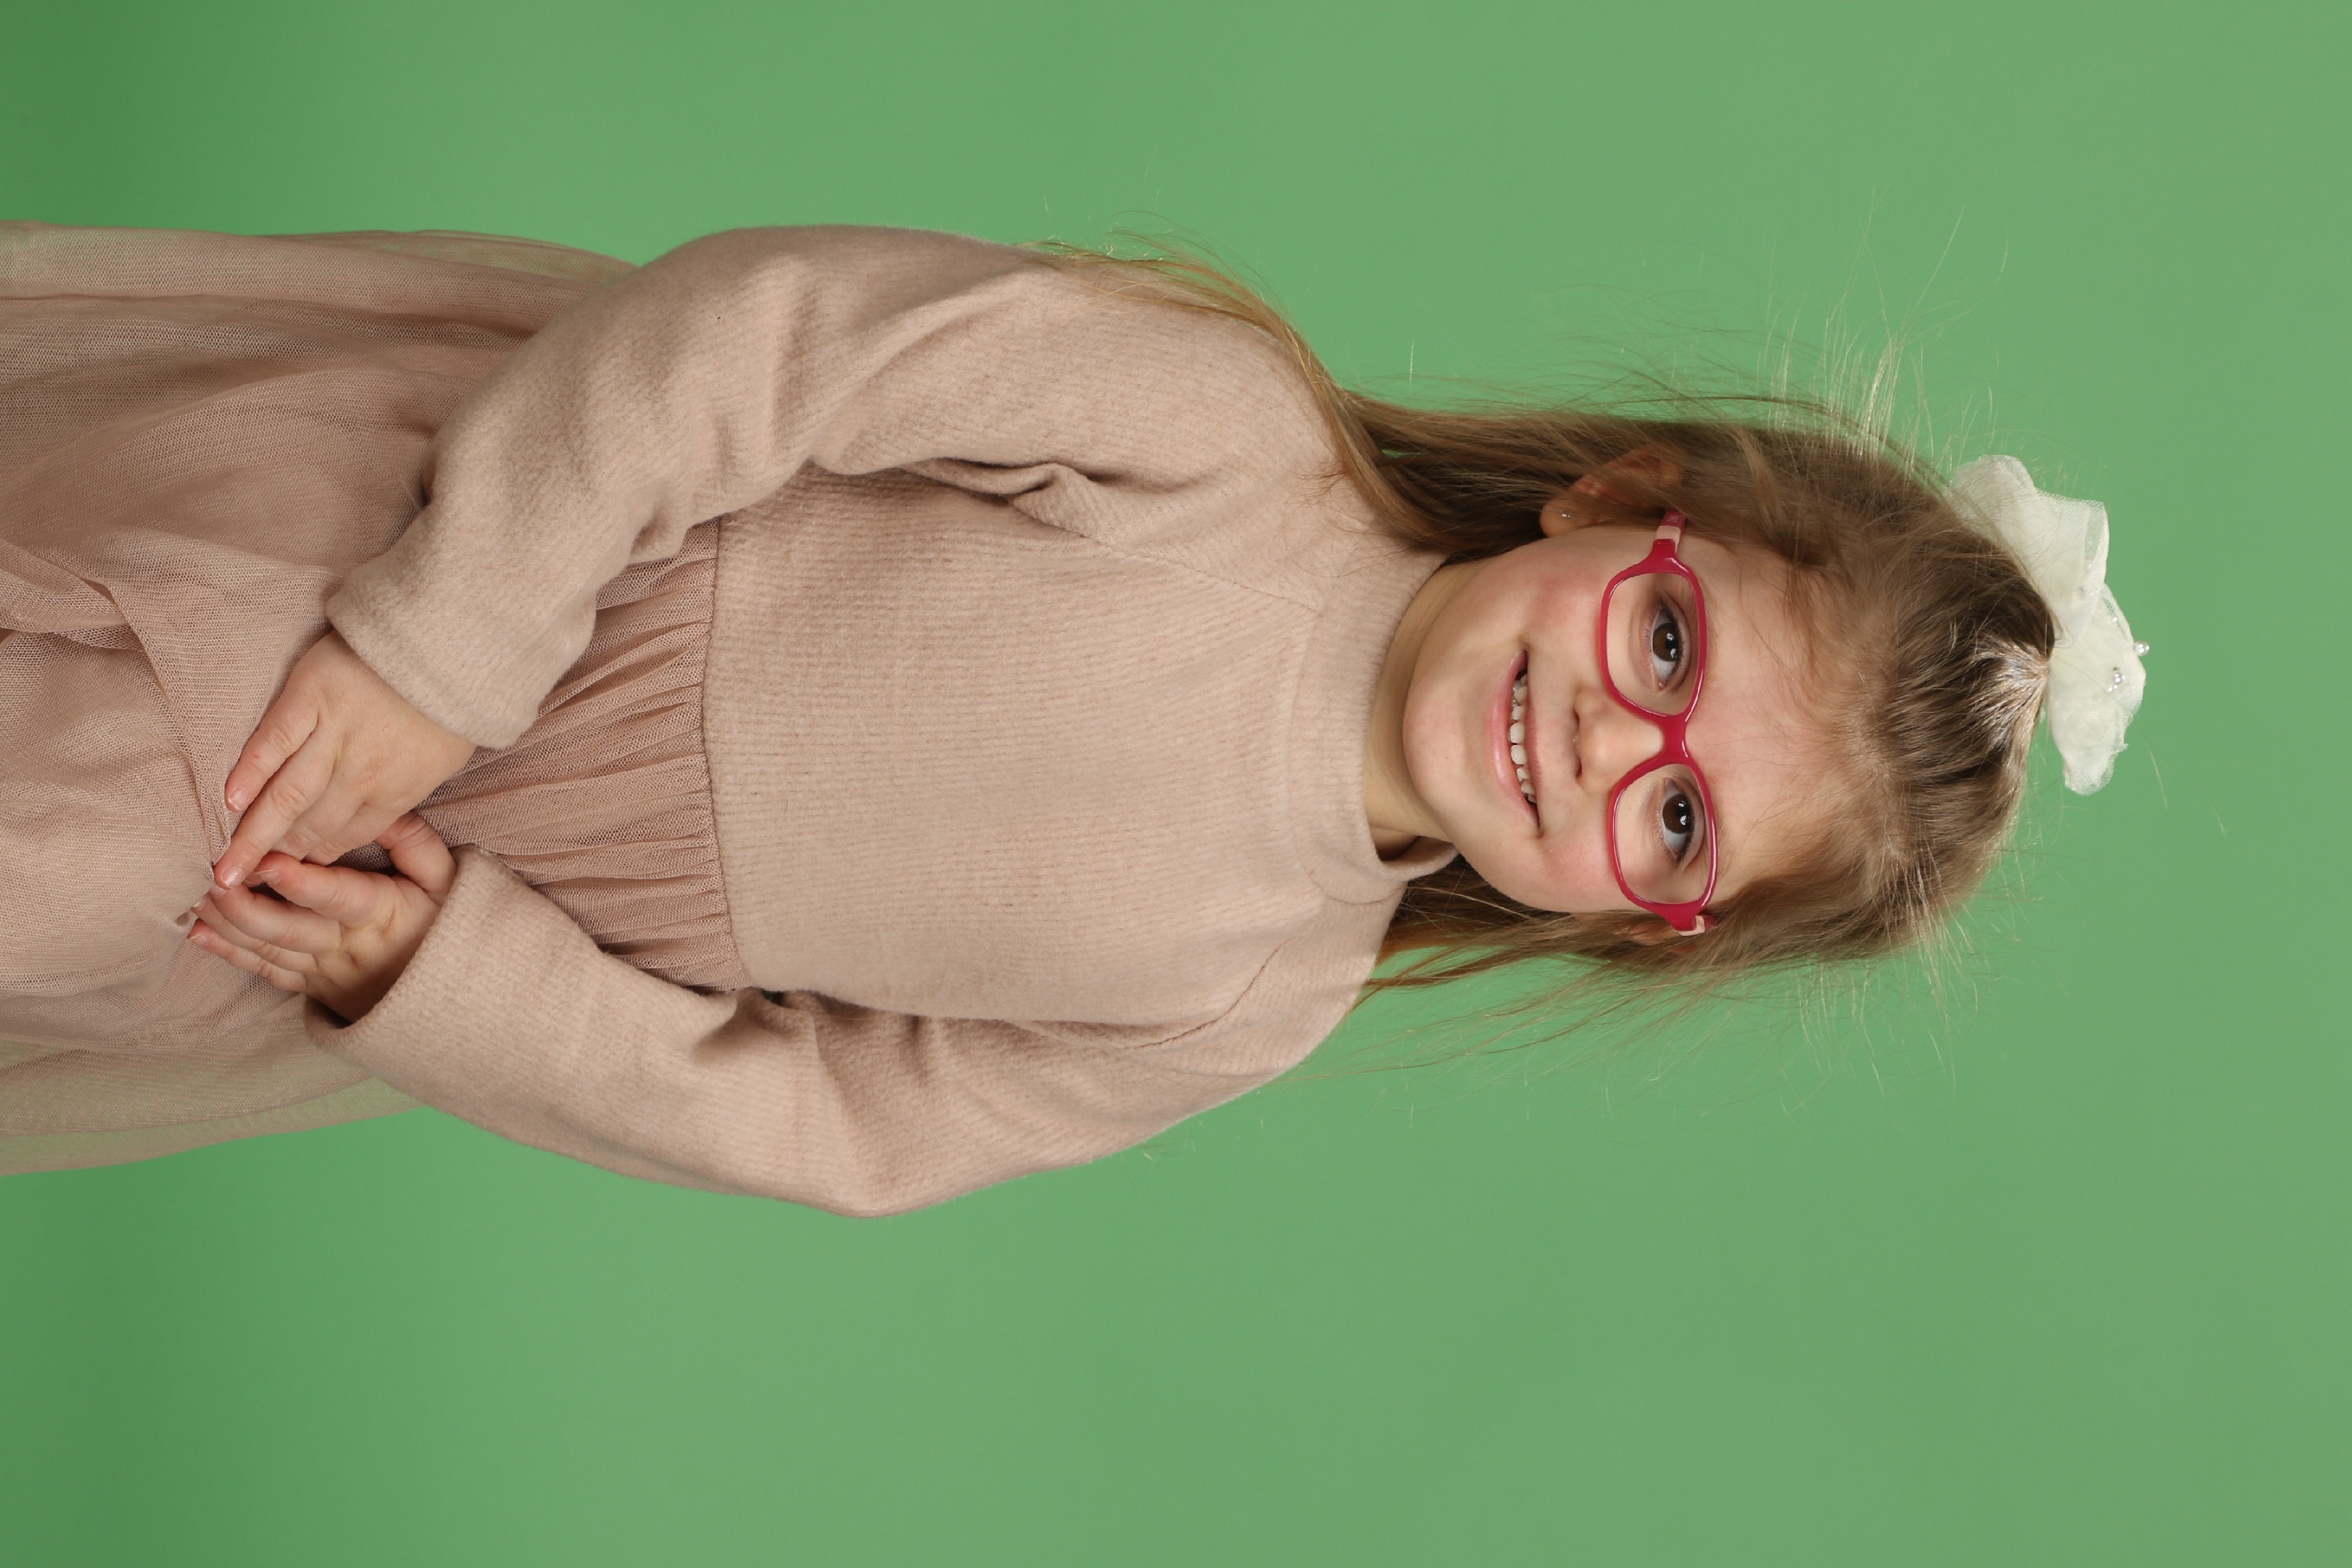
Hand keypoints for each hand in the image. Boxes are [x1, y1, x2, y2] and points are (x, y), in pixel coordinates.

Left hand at [191, 814, 456, 1022]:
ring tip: (196, 895)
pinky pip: (262, 970)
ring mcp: (320, 968)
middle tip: (212, 879)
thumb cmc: (439, 924)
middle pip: (287, 929)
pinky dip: (228, 953)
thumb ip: (414, 842)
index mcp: (378, 914)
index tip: (269, 861)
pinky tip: (199, 932)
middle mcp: (343, 945)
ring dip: (228, 923)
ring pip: (267, 949)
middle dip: (246, 905)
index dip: (302, 883)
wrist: (440, 992)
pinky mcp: (306, 982)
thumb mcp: (444, 880)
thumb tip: (381, 811)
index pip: (338, 898)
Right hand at [215, 631, 474, 889]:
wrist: (445, 638)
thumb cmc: (449, 698)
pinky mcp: (309, 698)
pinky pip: (272, 744)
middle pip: (313, 825)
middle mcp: (364, 771)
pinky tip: (230, 802)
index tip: (283, 885)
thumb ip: (406, 789)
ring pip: (288, 796)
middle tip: (240, 889)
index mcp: (401, 789)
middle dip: (277, 860)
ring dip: (254, 836)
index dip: (313, 864)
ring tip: (224, 870)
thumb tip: (376, 821)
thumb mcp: (445, 757)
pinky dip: (250, 773)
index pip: (348, 837)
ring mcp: (335, 734)